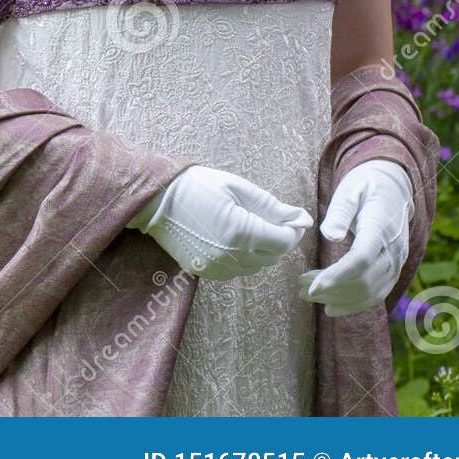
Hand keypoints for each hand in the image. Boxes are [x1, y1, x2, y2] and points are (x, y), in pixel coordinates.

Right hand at [128, 164, 312, 280]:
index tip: (289, 218)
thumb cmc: (197, 186)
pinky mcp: (205, 272)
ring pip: (256, 266)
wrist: (156, 199)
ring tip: (248, 228)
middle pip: (273, 257)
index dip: (292, 230)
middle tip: (269, 221)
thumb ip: (272, 206)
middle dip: (277, 240)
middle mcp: (231, 255)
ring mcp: (217, 267)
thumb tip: (302, 219)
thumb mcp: (237, 187)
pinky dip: (242, 258)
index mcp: (242, 232)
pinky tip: (231, 240)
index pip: (284, 242)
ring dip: (260, 251)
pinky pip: (237, 271)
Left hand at [300, 159, 414, 316]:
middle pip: (363, 280)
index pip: (361, 260)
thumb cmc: (365, 187)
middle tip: (300, 289)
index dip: (337, 276)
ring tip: (307, 296)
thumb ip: (340, 212)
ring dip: (339, 299)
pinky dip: (355, 304)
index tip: (312, 288)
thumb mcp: (349, 190)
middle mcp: (393, 250)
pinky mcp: (394, 269)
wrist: (393, 189)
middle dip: (331, 290)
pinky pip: (378, 293)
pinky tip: (331, 307)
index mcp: (381, 229)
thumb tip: (330, 236)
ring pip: (370, 291)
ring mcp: (397, 262)